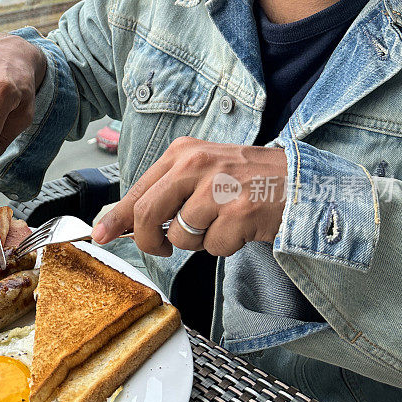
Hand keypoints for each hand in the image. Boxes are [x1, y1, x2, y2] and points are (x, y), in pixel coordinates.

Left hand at [92, 137, 287, 256]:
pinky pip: (213, 247)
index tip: (102, 234)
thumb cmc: (247, 180)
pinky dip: (225, 245)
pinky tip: (240, 227)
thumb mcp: (202, 170)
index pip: (137, 191)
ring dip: (198, 241)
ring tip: (221, 222)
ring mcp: (218, 188)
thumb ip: (168, 191)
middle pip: (147, 214)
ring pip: (181, 236)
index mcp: (182, 153)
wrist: (300, 181)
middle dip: (149, 241)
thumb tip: (129, 222)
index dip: (115, 217)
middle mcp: (196, 165)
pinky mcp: (239, 211)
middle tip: (161, 249)